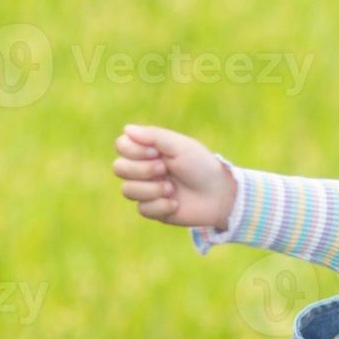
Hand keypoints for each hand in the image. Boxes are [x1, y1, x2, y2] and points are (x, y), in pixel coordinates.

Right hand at [111, 124, 235, 229]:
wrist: (219, 195)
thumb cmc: (201, 166)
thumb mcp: (180, 146)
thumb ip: (154, 136)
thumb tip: (126, 129)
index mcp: (148, 150)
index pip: (121, 145)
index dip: (132, 150)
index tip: (155, 152)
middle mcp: (143, 169)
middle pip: (119, 168)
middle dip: (142, 170)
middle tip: (164, 169)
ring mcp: (147, 190)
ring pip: (127, 190)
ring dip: (152, 189)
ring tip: (172, 189)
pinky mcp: (153, 209)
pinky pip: (142, 209)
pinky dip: (161, 205)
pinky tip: (176, 203)